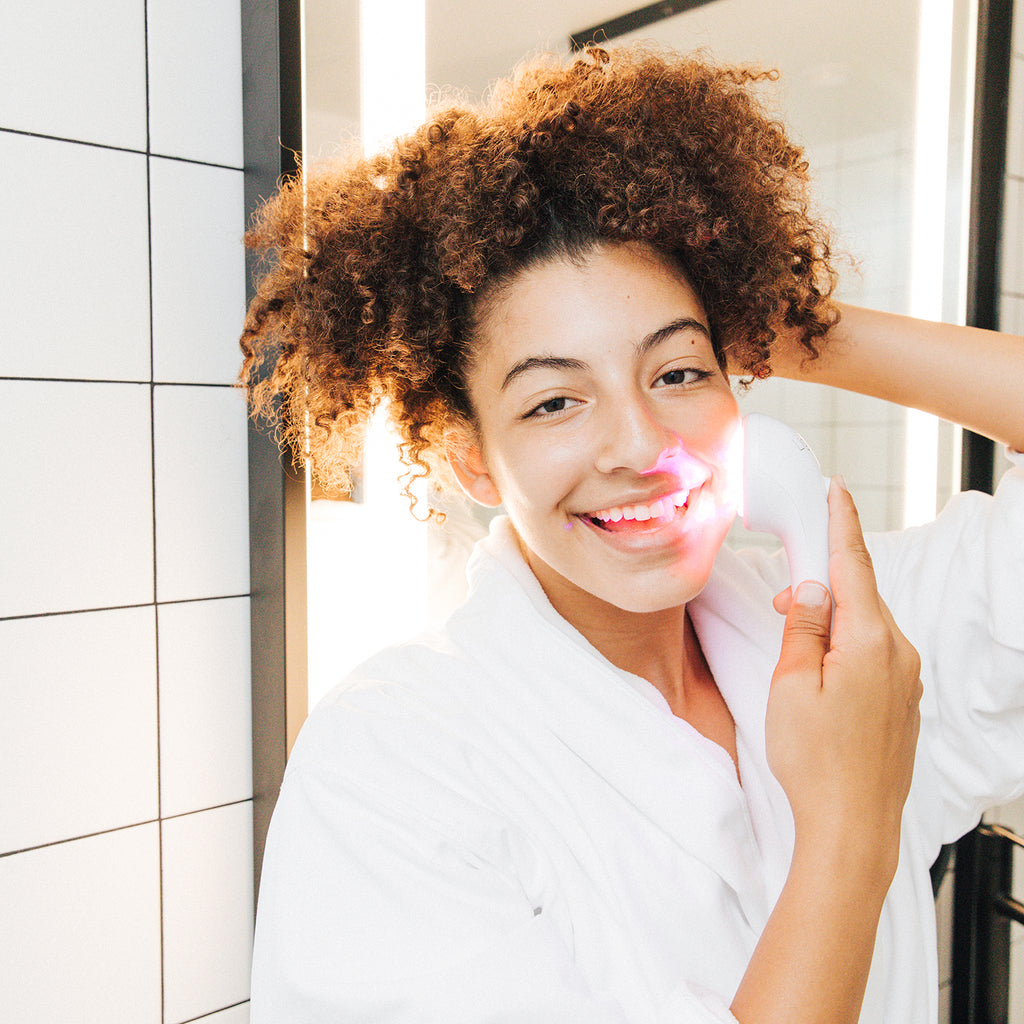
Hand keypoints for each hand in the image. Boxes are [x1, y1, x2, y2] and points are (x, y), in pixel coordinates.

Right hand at [765, 477, 921, 883]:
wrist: (854, 827)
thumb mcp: (792, 685)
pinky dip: (845, 644)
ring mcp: (906, 677)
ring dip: (830, 620)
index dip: (841, 523)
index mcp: (869, 641)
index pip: (853, 564)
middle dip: (821, 584)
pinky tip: (822, 670)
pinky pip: (874, 651)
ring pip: (865, 624)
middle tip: (781, 604)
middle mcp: (898, 652)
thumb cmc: (815, 761)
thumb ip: (805, 627)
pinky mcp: (902, 699)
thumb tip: (813, 586)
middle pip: (859, 593)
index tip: (836, 489)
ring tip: (795, 648)